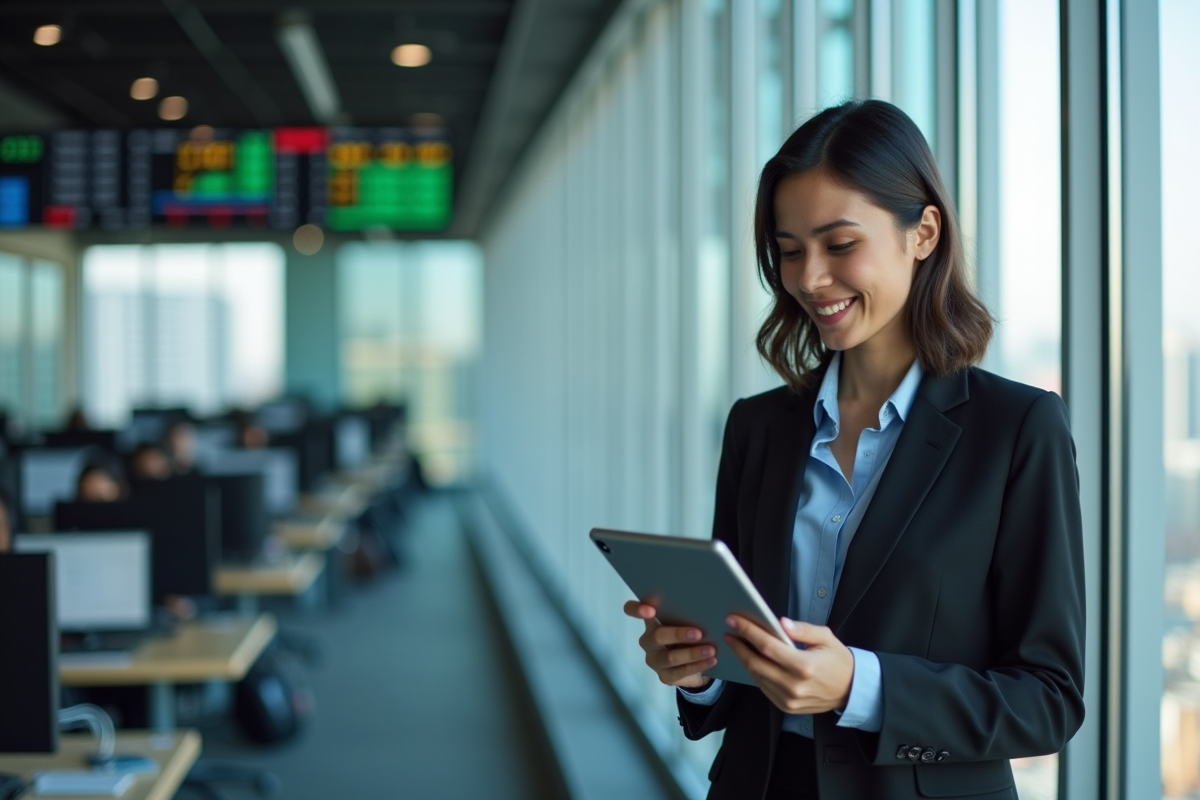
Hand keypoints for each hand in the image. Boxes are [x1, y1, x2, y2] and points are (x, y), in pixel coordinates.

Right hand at [623, 600, 716, 688]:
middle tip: (698, 634)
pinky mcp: (664, 676)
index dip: (637, 609)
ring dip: (692, 653)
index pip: (632, 610)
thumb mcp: (687, 623)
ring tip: (711, 650)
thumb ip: (687, 614)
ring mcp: (654, 659)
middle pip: (657, 636)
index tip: (651, 610)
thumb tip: (705, 609)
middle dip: (678, 634)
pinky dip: (698, 665)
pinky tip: (711, 660)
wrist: (694, 664)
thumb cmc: (688, 635)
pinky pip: (680, 671)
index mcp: (651, 621)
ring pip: (670, 657)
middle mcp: (648, 640)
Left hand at [723, 615, 853, 714]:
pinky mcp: (786, 707)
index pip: (767, 646)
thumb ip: (803, 629)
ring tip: (737, 644)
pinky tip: (751, 660)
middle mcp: (794, 686)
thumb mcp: (826, 638)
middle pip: (756, 663)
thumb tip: (780, 623)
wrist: (851, 690)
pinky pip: (764, 688)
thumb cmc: (838, 661)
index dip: (748, 632)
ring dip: (744, 659)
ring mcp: (789, 699)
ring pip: (757, 677)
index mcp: (804, 666)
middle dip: (739, 646)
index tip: (733, 620)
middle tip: (729, 632)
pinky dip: (755, 673)